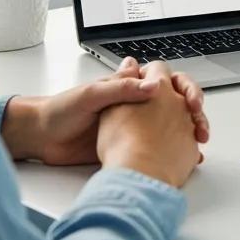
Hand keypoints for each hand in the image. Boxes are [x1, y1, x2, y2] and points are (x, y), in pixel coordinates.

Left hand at [2, 56, 209, 165]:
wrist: (41, 139)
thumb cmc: (61, 110)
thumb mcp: (91, 95)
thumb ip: (121, 89)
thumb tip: (153, 85)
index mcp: (128, 85)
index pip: (166, 79)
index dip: (183, 87)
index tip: (190, 102)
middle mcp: (136, 103)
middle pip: (175, 102)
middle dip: (192, 111)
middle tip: (199, 125)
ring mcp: (134, 126)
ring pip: (171, 125)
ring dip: (188, 132)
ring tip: (198, 144)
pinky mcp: (128, 146)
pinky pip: (157, 147)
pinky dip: (175, 152)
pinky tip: (185, 160)